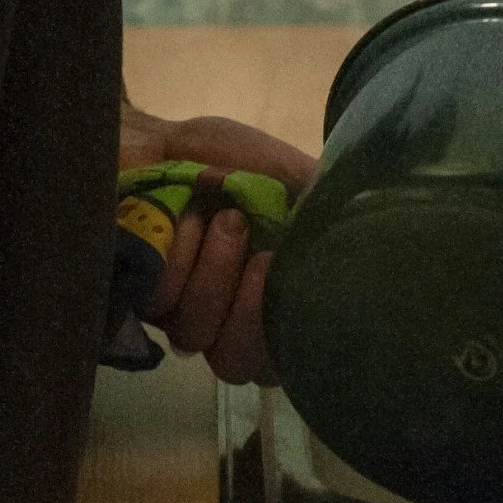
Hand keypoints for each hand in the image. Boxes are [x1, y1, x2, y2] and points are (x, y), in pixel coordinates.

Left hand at [118, 104, 315, 385]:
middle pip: (237, 364)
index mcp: (271, 300)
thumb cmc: (228, 159)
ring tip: (215, 219)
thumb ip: (324, 219)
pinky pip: (159, 304)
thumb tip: (365, 253)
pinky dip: (176, 257)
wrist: (158, 138)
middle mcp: (224, 318)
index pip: (282, 361)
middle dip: (246, 308)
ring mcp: (178, 312)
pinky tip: (180, 219)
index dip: (283, 334)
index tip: (284, 272)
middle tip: (252, 247)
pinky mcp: (137, 298)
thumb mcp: (292, 177)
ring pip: (195, 336)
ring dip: (211, 271)